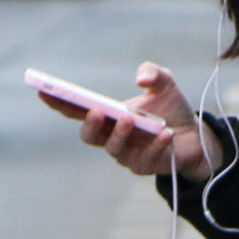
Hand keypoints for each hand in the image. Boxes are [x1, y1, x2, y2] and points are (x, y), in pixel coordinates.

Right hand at [38, 61, 221, 180]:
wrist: (195, 135)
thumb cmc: (170, 109)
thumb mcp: (164, 83)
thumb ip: (152, 73)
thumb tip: (140, 79)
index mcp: (108, 115)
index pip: (76, 110)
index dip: (58, 102)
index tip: (43, 91)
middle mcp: (111, 136)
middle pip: (89, 136)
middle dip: (90, 124)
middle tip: (97, 110)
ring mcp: (126, 153)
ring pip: (113, 149)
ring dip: (120, 133)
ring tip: (132, 119)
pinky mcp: (144, 165)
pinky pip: (144, 158)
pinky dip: (155, 145)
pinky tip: (165, 134)